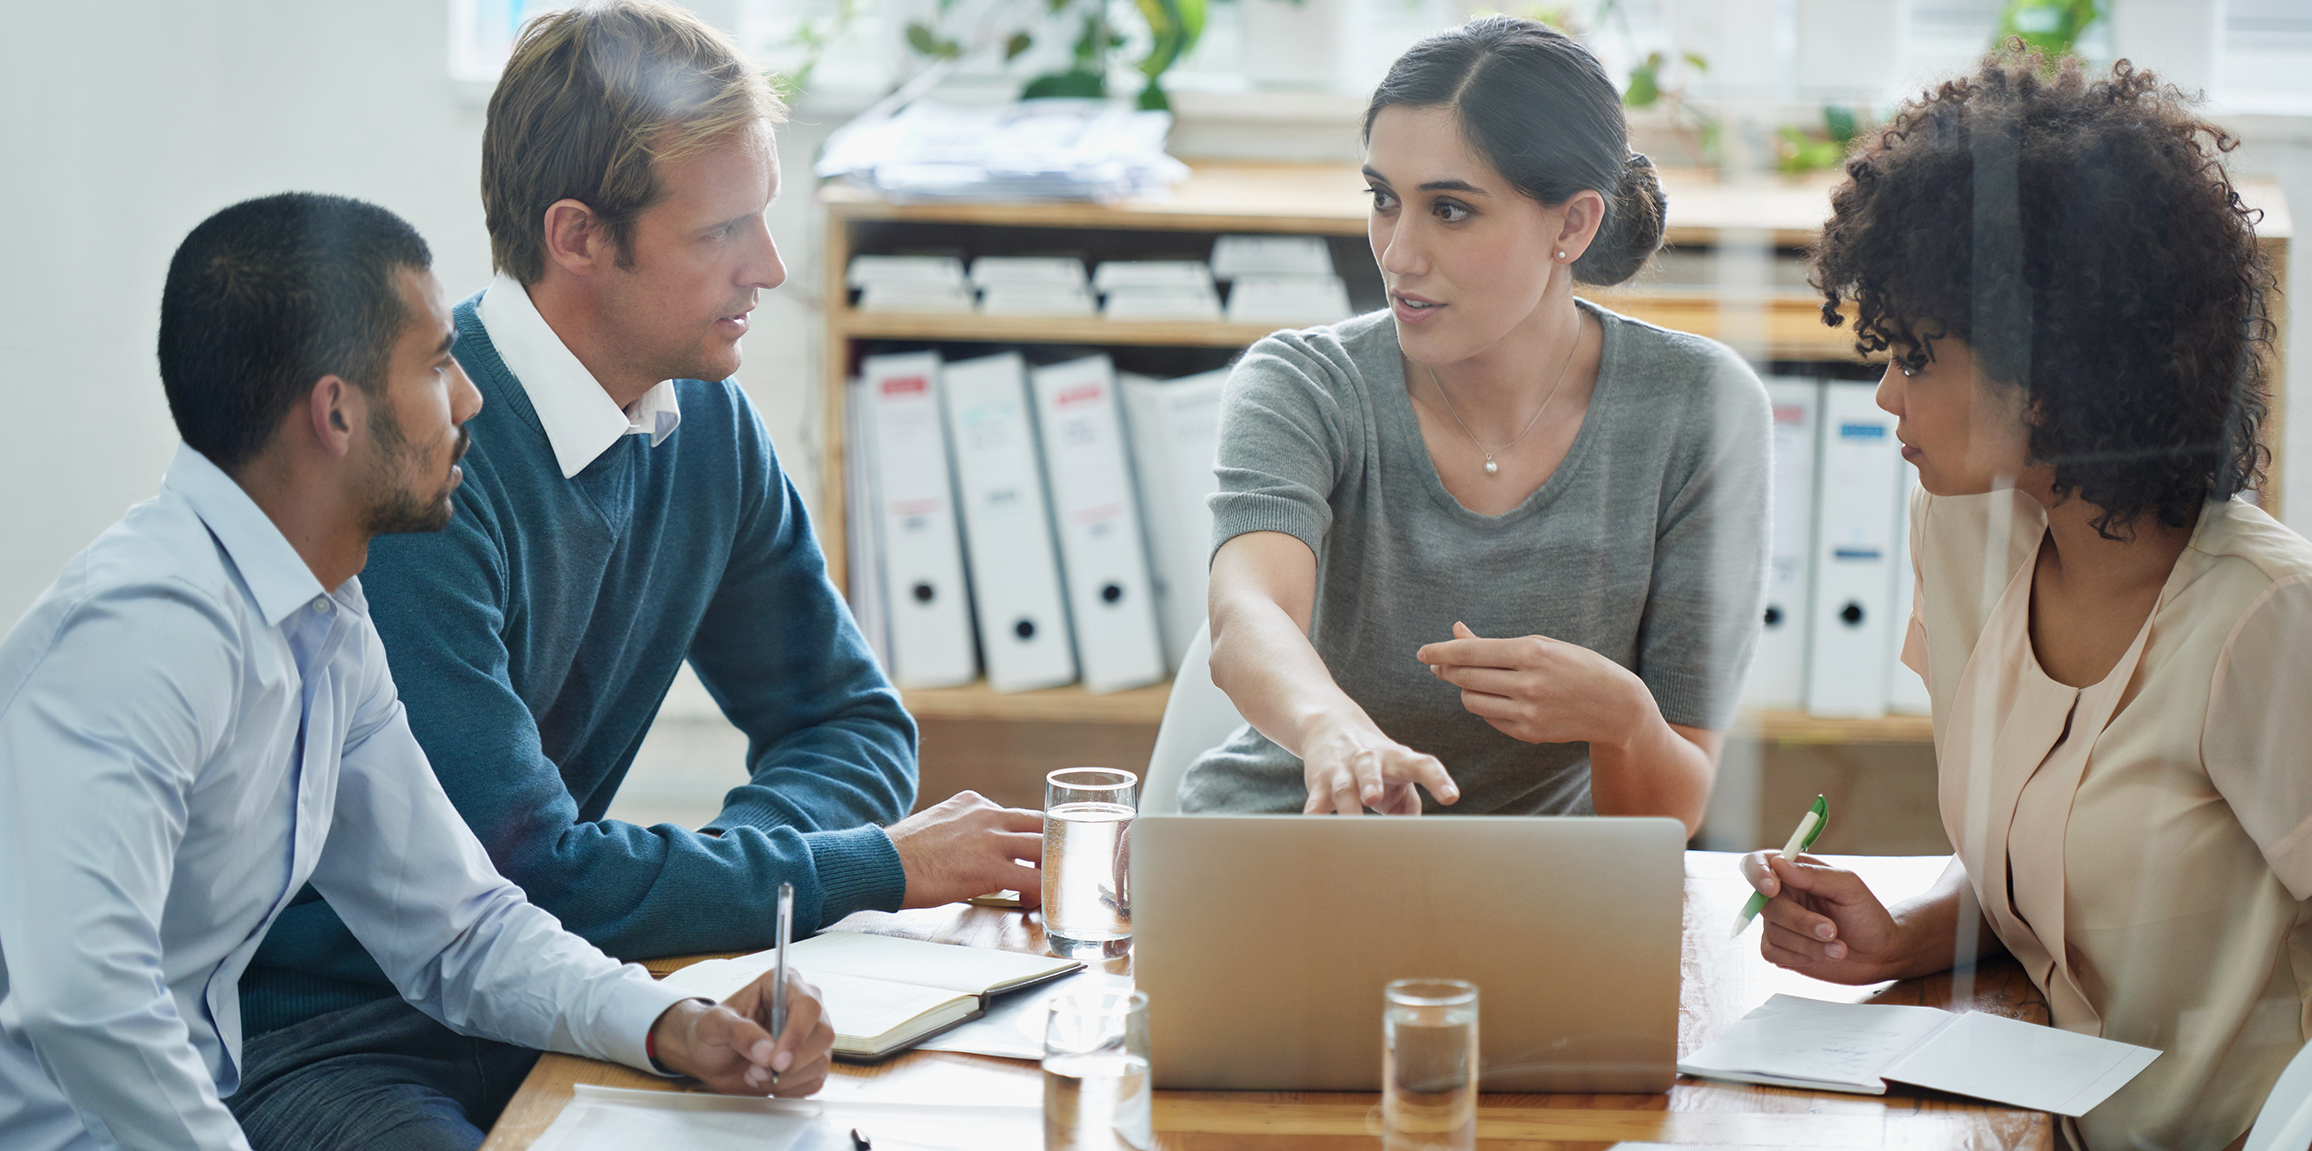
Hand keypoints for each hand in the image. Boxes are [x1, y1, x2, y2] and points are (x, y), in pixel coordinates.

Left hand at [647, 972, 831, 1096]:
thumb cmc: (710, 1031)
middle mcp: (804, 1008)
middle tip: (757, 1071)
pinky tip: (767, 1082)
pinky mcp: (811, 1061)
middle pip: (823, 1035)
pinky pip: (815, 1081)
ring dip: (785, 1078)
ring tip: (754, 1074)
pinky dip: (789, 1089)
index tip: (776, 1061)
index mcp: (784, 985)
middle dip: (791, 1062)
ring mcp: (811, 1036)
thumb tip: (766, 1050)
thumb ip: (738, 1032)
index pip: (808, 1006)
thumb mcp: (713, 1025)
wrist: (710, 1056)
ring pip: (821, 1061)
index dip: (797, 1034)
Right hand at [886, 791, 1043, 908]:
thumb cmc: (901, 853)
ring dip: (1051, 869)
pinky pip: (1032, 878)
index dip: (1029, 837)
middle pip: (1041, 825)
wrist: (881, 863)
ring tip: (1048, 888)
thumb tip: (969, 849)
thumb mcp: (937, 824)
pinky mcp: (990, 867)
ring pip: (1043, 848)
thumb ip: (961, 830)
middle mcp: (988, 814)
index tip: (1030, 854)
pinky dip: (1042, 891)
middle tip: (1051, 869)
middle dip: (1051, 847)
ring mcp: (991, 839)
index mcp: (974, 803)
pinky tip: (1036, 902)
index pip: (1017, 816)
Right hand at [1298, 718, 1457, 814]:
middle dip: (1371, 783)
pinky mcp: (1318, 783)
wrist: (1329, 726)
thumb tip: (1413, 836)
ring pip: (1342, 788)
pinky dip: (1314, 817)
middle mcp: (1368, 759)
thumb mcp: (1399, 776)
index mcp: (1397, 758)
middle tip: (1374, 799)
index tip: (1450, 797)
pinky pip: (1315, 803)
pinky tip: (1313, 829)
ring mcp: (1341, 770)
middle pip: (1370, 769)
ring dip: (1346, 804)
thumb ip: (1410, 805)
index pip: (1422, 765)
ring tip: (1350, 821)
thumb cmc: (1376, 762)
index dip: (1437, 780)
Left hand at [1417, 622, 1645, 746]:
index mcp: (1531, 653)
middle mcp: (1527, 683)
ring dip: (1465, 689)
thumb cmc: (1576, 666)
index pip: (1470, 652)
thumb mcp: (1540, 644)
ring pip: (1471, 700)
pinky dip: (1486, 706)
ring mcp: (1528, 712)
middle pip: (1465, 677)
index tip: (1423, 652)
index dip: (1440, 651)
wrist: (1614, 705)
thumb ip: (1495, 643)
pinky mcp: (1528, 733)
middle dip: (1447, 669)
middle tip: (1438, 664)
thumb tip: (1456, 632)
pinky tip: (1497, 697)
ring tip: (1475, 679)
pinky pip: (1489, 718)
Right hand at [1740, 851, 1906, 984]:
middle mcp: (1782, 896)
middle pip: (1766, 904)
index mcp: (1794, 873)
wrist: (1879, 954)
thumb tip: (1778, 864)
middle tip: (1832, 931)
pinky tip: (1823, 955)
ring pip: (1772, 932)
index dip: (1757, 873)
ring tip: (1839, 948)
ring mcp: (1779, 924)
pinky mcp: (1780, 950)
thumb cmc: (1867, 916)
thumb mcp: (1849, 888)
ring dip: (1808, 943)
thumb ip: (1814, 875)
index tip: (1772, 888)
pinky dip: (1800, 956)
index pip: (1758, 863)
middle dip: (1800, 921)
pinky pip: (1771, 953)